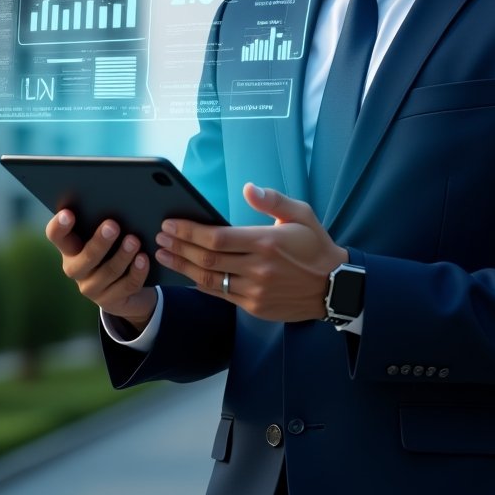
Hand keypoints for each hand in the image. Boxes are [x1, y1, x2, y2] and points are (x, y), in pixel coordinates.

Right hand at [45, 211, 157, 331]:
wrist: (124, 290)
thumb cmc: (111, 252)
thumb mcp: (104, 239)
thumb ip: (104, 224)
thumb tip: (119, 200)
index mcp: (70, 248)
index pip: (57, 236)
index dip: (59, 226)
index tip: (67, 214)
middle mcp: (76, 269)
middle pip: (85, 257)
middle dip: (99, 242)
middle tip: (113, 225)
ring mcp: (92, 287)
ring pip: (108, 272)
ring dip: (123, 256)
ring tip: (134, 241)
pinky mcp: (110, 300)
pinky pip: (126, 285)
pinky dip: (137, 271)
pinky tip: (144, 259)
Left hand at [153, 184, 348, 321]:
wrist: (335, 287)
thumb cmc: (315, 245)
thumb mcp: (301, 214)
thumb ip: (272, 200)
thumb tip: (248, 188)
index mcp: (266, 241)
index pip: (217, 237)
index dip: (189, 231)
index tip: (170, 223)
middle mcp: (258, 268)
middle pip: (206, 258)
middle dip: (178, 246)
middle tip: (159, 237)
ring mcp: (255, 290)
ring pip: (208, 279)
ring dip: (182, 266)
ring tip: (164, 255)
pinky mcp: (254, 306)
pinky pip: (220, 295)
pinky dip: (200, 284)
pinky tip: (187, 274)